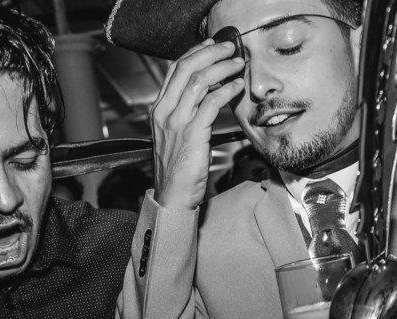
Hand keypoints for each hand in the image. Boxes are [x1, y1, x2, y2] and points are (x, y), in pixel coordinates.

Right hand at [151, 39, 245, 209]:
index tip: (212, 45)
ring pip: (198, 81)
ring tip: (237, 64)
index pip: (175, 70)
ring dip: (221, 68)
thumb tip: (208, 94)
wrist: (173, 195)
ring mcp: (177, 122)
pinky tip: (237, 87)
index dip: (195, 53)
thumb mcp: (177, 135)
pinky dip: (226, 91)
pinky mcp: (192, 134)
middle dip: (209, 53)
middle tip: (229, 47)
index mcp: (159, 109)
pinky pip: (210, 103)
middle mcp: (165, 112)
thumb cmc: (179, 168)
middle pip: (185, 68)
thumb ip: (187, 113)